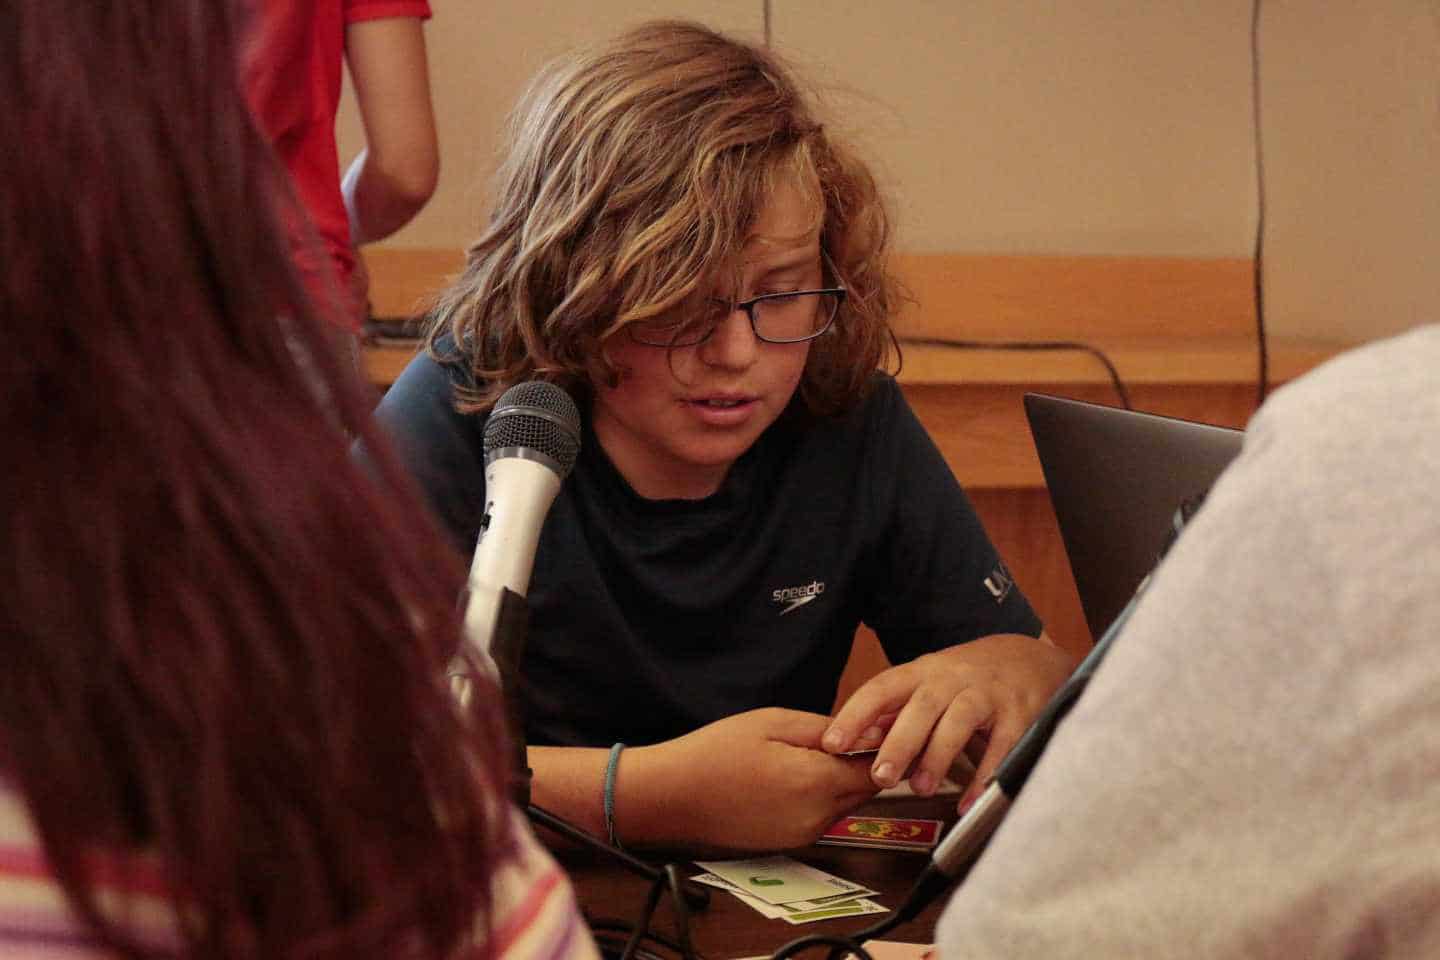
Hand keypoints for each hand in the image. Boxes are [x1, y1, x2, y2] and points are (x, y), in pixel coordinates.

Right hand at [626, 708, 878, 851]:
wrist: (671, 798)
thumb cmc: (714, 753)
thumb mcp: (773, 722)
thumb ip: (824, 730)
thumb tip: (866, 734)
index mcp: (815, 782)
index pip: (877, 770)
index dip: (883, 747)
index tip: (878, 728)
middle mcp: (816, 817)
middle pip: (865, 791)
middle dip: (862, 763)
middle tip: (844, 734)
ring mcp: (804, 835)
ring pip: (843, 804)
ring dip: (839, 781)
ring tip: (809, 753)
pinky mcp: (789, 844)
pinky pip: (821, 817)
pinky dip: (817, 797)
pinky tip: (789, 777)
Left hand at [822, 633, 1075, 808]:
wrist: (1030, 657)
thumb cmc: (968, 679)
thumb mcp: (929, 685)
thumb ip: (896, 712)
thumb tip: (856, 740)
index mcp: (922, 673)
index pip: (882, 689)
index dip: (855, 715)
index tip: (832, 743)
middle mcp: (953, 680)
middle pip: (921, 707)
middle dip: (899, 742)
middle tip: (880, 776)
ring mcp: (987, 695)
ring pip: (959, 722)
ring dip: (937, 757)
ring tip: (920, 788)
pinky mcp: (1019, 714)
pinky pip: (1003, 746)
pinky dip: (985, 776)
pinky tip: (969, 801)